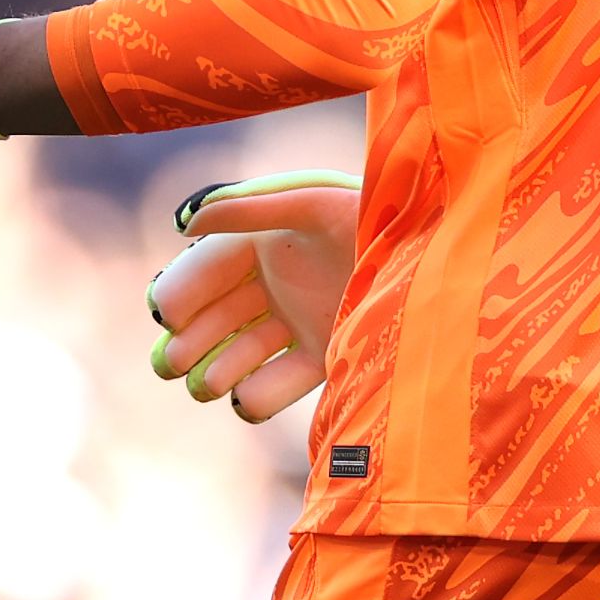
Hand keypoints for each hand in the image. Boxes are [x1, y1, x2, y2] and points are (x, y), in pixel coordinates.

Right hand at [148, 170, 360, 421]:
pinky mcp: (323, 356)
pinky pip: (278, 381)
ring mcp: (298, 321)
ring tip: (207, 382)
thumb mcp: (308, 203)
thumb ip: (245, 209)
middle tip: (172, 362)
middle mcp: (276, 281)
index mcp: (265, 239)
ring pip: (239, 351)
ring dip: (216, 369)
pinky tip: (244, 396)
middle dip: (189, 340)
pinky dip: (256, 395)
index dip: (182, 290)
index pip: (207, 268)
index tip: (165, 313)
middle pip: (215, 315)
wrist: (434, 264)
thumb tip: (181, 223)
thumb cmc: (370, 218)